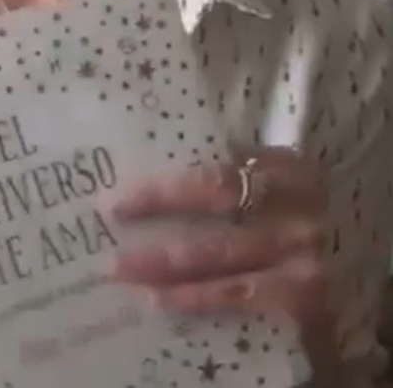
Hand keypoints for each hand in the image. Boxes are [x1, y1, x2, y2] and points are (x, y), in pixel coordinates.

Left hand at [112, 147, 332, 337]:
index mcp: (286, 167)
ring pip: (219, 252)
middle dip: (157, 208)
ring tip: (120, 266)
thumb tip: (157, 166)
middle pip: (214, 199)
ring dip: (163, 261)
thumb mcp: (278, 187)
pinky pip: (237, 295)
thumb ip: (234, 172)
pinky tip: (160, 299)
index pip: (216, 168)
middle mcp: (295, 204)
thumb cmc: (298, 220)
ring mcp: (301, 252)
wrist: (356, 269)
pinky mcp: (302, 297)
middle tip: (110, 216)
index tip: (122, 191)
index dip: (166, 181)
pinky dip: (195, 297)